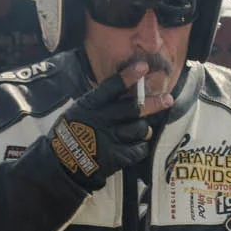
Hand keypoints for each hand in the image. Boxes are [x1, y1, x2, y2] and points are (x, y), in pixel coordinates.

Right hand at [48, 64, 167, 191]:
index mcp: (90, 105)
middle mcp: (101, 119)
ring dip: (144, 129)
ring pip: (139, 128)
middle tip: (167, 99)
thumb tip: (125, 90)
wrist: (62, 163)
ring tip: (142, 130)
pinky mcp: (115, 157)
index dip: (128, 76)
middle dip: (153, 103)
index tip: (144, 66)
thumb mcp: (78, 110)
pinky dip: (141, 146)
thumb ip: (99, 102)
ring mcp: (109, 139)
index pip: (111, 87)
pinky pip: (138, 149)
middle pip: (133, 108)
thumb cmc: (72, 133)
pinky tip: (137, 145)